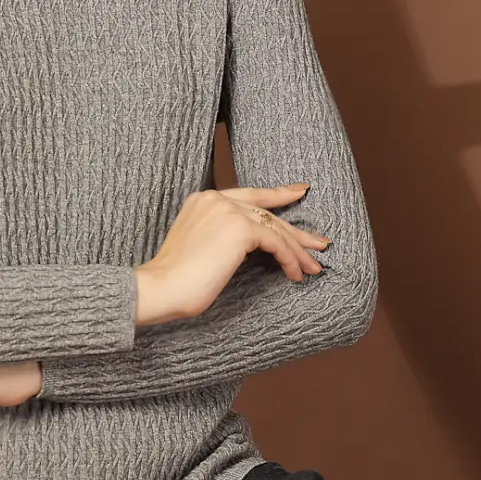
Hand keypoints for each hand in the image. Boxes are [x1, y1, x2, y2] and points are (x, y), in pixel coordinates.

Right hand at [135, 182, 330, 324]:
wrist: (161, 288)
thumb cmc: (177, 279)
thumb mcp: (200, 246)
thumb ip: (221, 234)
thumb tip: (252, 244)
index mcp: (203, 199)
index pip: (249, 194)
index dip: (278, 194)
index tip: (299, 192)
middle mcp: (217, 199)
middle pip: (267, 212)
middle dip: (296, 232)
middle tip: (319, 244)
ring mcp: (228, 211)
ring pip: (275, 228)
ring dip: (297, 250)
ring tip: (313, 267)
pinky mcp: (240, 229)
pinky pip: (275, 243)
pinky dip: (289, 259)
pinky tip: (294, 274)